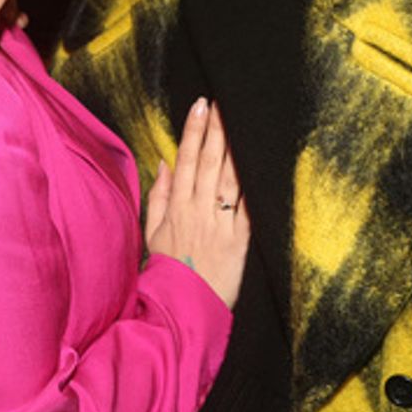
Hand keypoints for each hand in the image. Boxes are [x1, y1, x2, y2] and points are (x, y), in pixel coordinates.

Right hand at [144, 97, 249, 308]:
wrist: (184, 307)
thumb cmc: (167, 269)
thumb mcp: (152, 232)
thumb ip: (159, 195)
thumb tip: (165, 162)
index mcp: (177, 207)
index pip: (186, 160)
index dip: (193, 131)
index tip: (200, 107)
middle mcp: (199, 211)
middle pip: (210, 163)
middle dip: (216, 130)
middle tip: (222, 105)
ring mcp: (221, 225)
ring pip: (230, 179)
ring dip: (235, 149)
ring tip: (239, 124)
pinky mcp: (240, 241)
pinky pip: (248, 209)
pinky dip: (253, 187)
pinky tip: (259, 166)